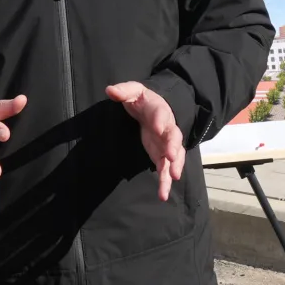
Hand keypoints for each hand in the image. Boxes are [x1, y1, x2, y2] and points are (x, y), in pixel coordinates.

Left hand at [106, 81, 184, 201]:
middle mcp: (167, 128)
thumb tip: (110, 90)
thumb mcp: (134, 92)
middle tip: (172, 157)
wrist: (154, 109)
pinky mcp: (162, 156)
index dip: (160, 120)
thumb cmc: (143, 100)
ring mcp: (166, 144)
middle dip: (173, 147)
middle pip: (174, 137)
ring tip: (172, 179)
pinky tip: (163, 194)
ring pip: (174, 156)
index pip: (161, 114)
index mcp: (159, 110)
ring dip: (173, 167)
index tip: (157, 127)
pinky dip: (165, 181)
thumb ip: (124, 91)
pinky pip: (166, 169)